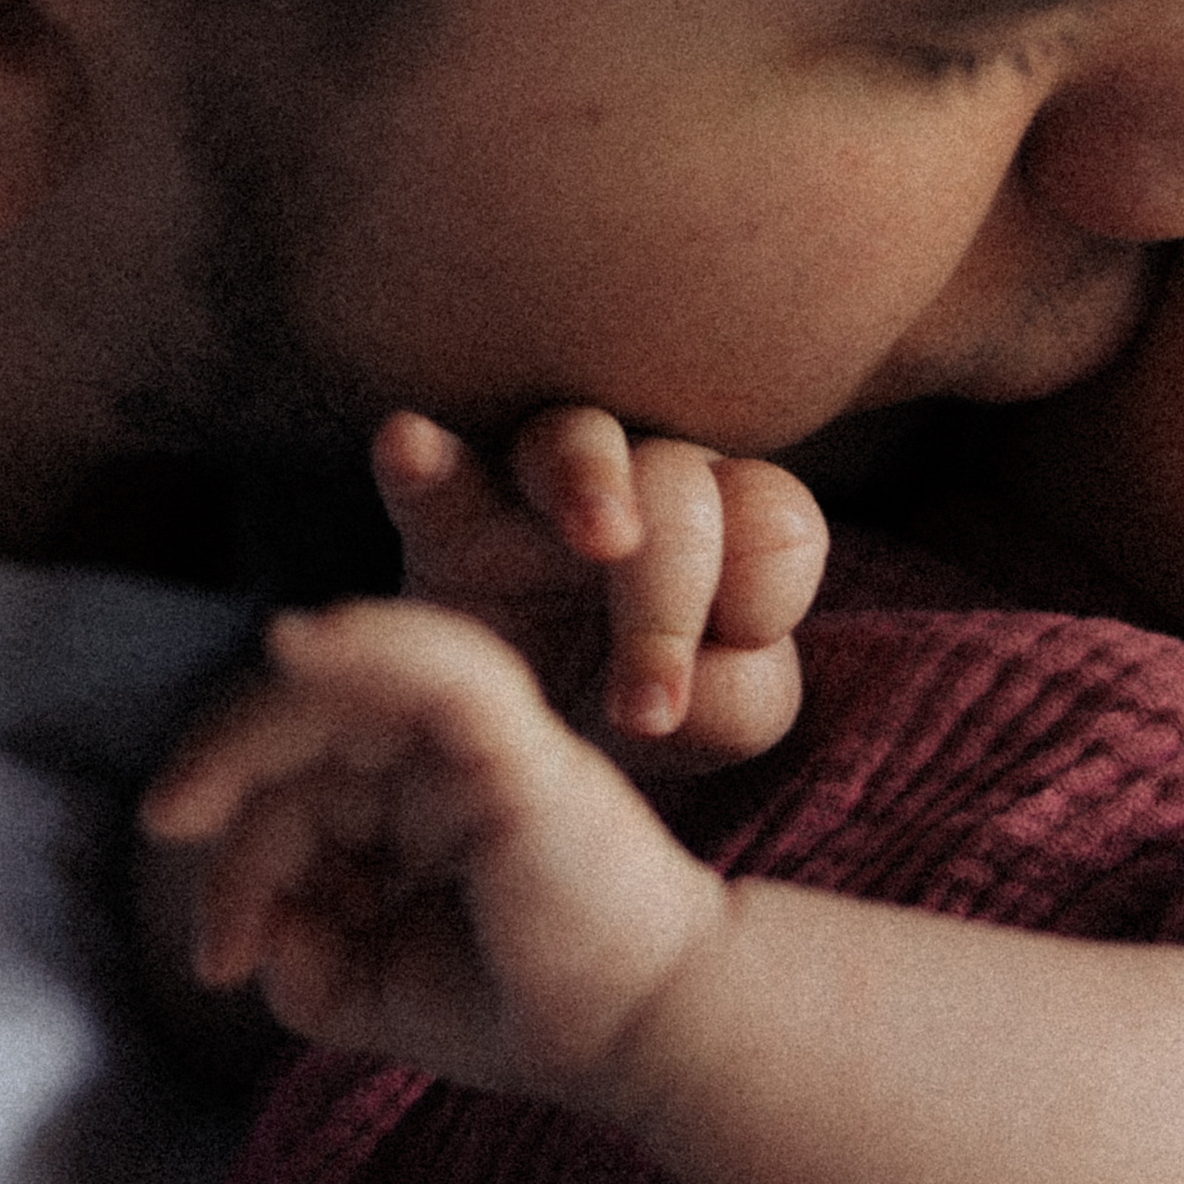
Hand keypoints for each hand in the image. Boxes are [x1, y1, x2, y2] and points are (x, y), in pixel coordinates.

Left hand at [143, 597, 734, 1086]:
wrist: (642, 1040)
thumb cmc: (528, 1009)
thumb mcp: (375, 992)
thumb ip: (301, 963)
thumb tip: (254, 933)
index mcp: (420, 795)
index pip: (299, 784)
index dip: (236, 859)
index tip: (219, 961)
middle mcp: (451, 751)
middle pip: (308, 725)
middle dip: (222, 772)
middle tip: (168, 828)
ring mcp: (488, 739)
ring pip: (348, 689)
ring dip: (252, 731)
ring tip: (184, 805)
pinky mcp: (522, 743)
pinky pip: (439, 668)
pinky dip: (368, 645)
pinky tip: (296, 646)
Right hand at [377, 408, 828, 768]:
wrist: (526, 742)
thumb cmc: (640, 707)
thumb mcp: (718, 722)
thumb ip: (743, 702)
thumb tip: (695, 682)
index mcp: (725, 529)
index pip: (774, 518)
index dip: (766, 585)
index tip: (736, 654)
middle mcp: (642, 488)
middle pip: (680, 485)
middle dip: (673, 596)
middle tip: (646, 709)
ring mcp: (536, 493)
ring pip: (578, 440)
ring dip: (592, 480)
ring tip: (599, 537)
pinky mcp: (443, 518)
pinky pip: (434, 466)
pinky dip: (423, 456)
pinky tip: (409, 447)